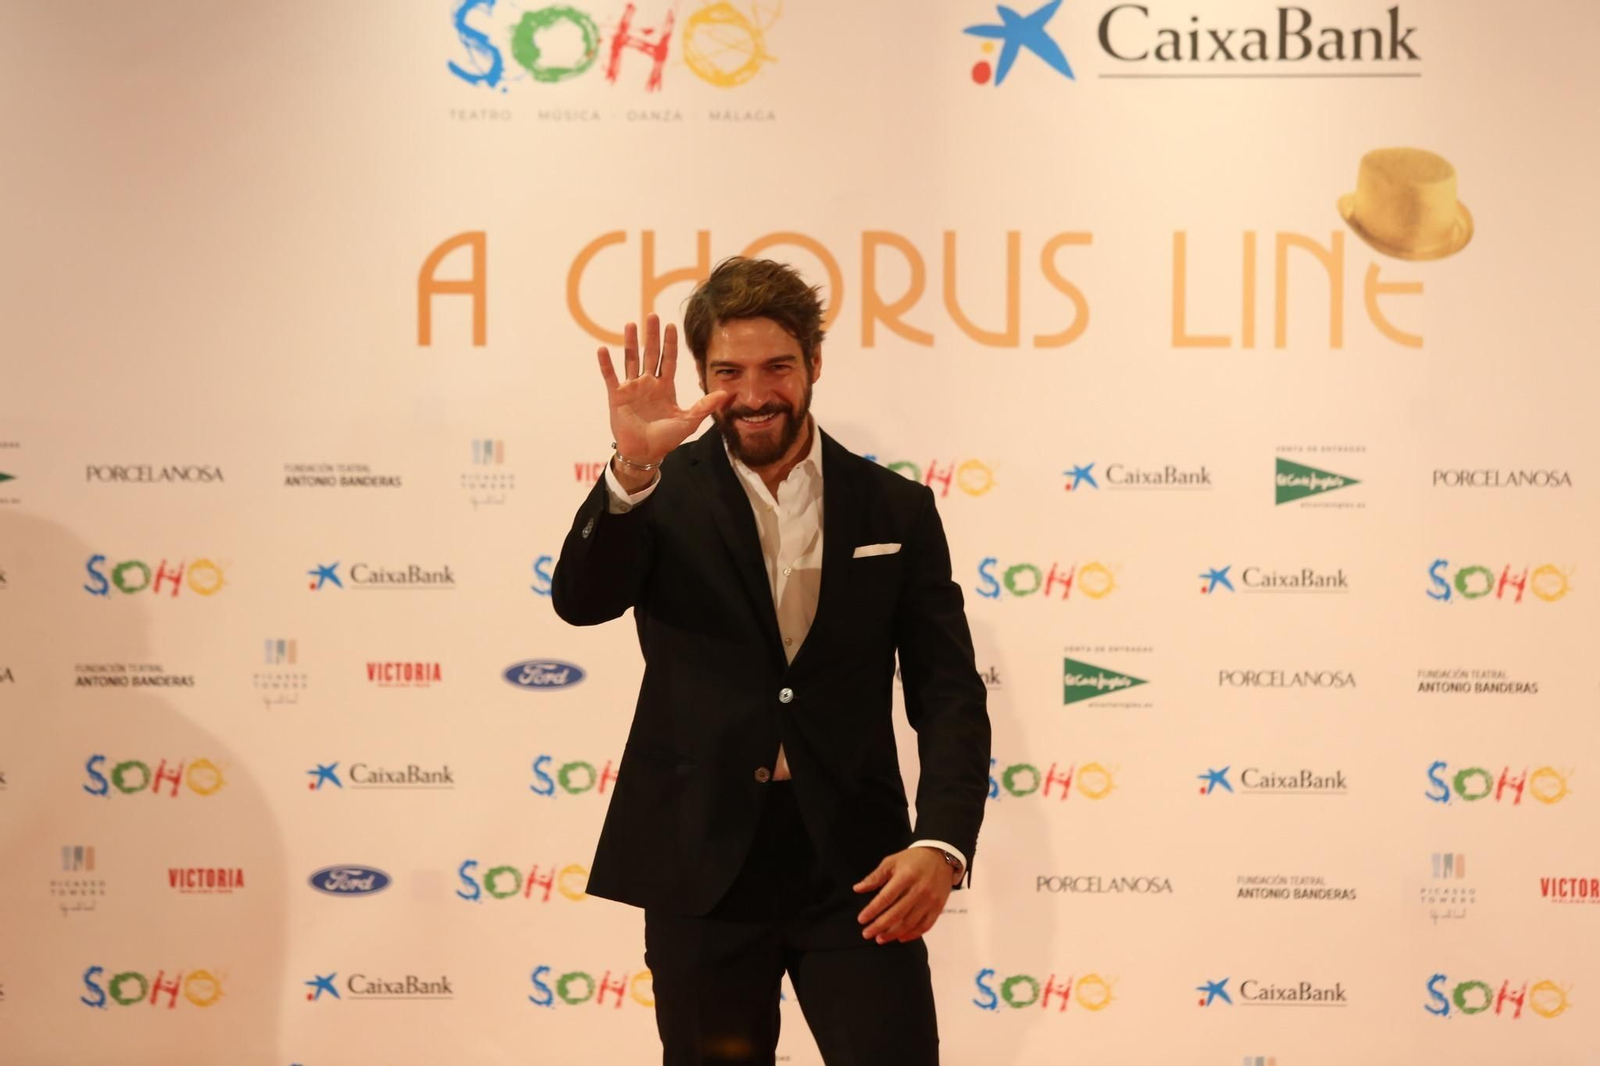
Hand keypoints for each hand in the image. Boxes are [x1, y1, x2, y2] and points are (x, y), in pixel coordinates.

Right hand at [597, 313, 729, 467]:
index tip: (671, 325)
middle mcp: (648, 383)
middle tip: (652, 315)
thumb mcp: (689, 421)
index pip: (668, 359)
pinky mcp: (617, 396)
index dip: (670, 343)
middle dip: (651, 335)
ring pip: (631, 359)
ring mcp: (632, 388)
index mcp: (665, 387)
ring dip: (630, 342)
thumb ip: (705, 406)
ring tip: (630, 324)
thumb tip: (727, 393)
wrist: (645, 453)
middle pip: (650, 354)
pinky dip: (606, 364)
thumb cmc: (666, 439)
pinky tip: (602, 349)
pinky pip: (611, 376)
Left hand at [853, 847, 956, 944]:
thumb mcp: (892, 862)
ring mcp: (930, 900)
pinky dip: (912, 935)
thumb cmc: (914, 859)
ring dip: (893, 934)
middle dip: (879, 926)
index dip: (872, 910)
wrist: (941, 857)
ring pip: (910, 923)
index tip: (862, 919)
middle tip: (867, 933)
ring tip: (880, 938)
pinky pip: (925, 926)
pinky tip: (900, 938)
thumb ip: (875, 877)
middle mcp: (919, 890)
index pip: (886, 898)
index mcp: (906, 876)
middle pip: (897, 914)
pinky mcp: (938, 907)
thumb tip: (858, 889)